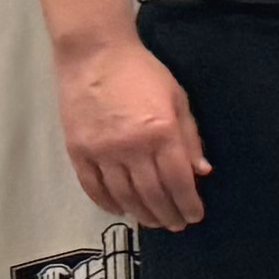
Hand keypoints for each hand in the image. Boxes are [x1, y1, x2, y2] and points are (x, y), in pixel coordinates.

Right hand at [54, 29, 208, 230]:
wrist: (94, 54)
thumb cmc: (143, 73)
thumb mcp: (178, 99)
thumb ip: (190, 138)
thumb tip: (202, 172)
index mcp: (161, 133)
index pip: (178, 181)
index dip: (188, 203)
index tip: (195, 216)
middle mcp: (131, 147)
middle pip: (152, 194)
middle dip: (167, 214)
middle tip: (176, 225)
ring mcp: (101, 151)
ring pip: (123, 196)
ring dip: (140, 213)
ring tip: (152, 222)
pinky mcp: (77, 150)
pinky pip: (93, 187)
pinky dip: (107, 203)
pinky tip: (120, 210)